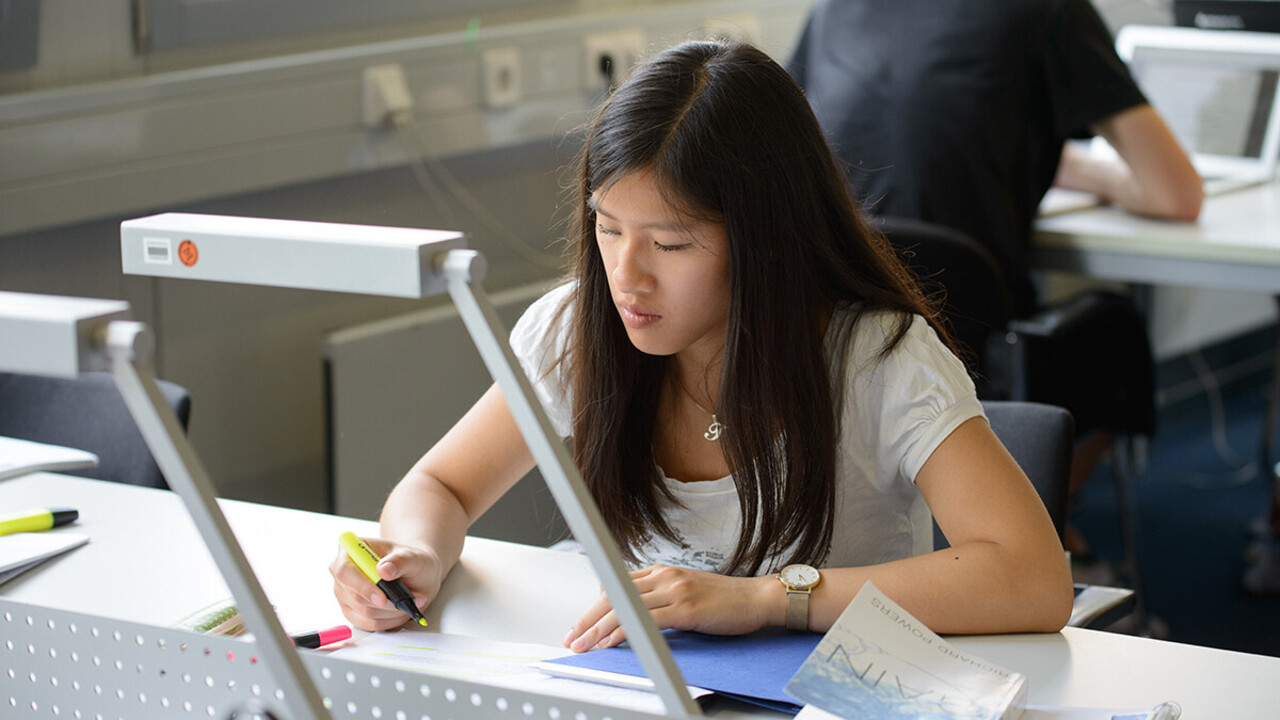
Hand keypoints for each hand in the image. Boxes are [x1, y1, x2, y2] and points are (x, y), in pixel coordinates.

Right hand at [330, 537, 442, 631]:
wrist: (415, 575)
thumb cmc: (410, 561)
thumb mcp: (412, 556)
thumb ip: (399, 561)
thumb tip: (383, 570)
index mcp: (350, 551)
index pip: (345, 572)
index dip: (362, 587)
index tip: (382, 598)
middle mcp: (342, 574)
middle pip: (355, 597)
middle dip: (387, 603)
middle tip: (412, 598)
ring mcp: (345, 595)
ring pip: (365, 613)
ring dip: (393, 611)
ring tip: (412, 600)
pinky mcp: (353, 612)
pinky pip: (370, 624)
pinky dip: (391, 620)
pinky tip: (402, 609)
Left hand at [563, 564, 775, 652]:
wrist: (757, 598)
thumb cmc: (725, 601)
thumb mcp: (685, 591)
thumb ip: (659, 597)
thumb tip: (632, 613)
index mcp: (662, 571)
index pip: (617, 586)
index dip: (593, 608)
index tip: (579, 625)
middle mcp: (664, 576)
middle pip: (615, 595)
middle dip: (588, 620)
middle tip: (572, 638)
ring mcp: (675, 590)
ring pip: (626, 607)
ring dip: (599, 629)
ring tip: (584, 645)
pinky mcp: (686, 608)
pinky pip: (647, 620)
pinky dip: (625, 632)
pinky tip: (612, 642)